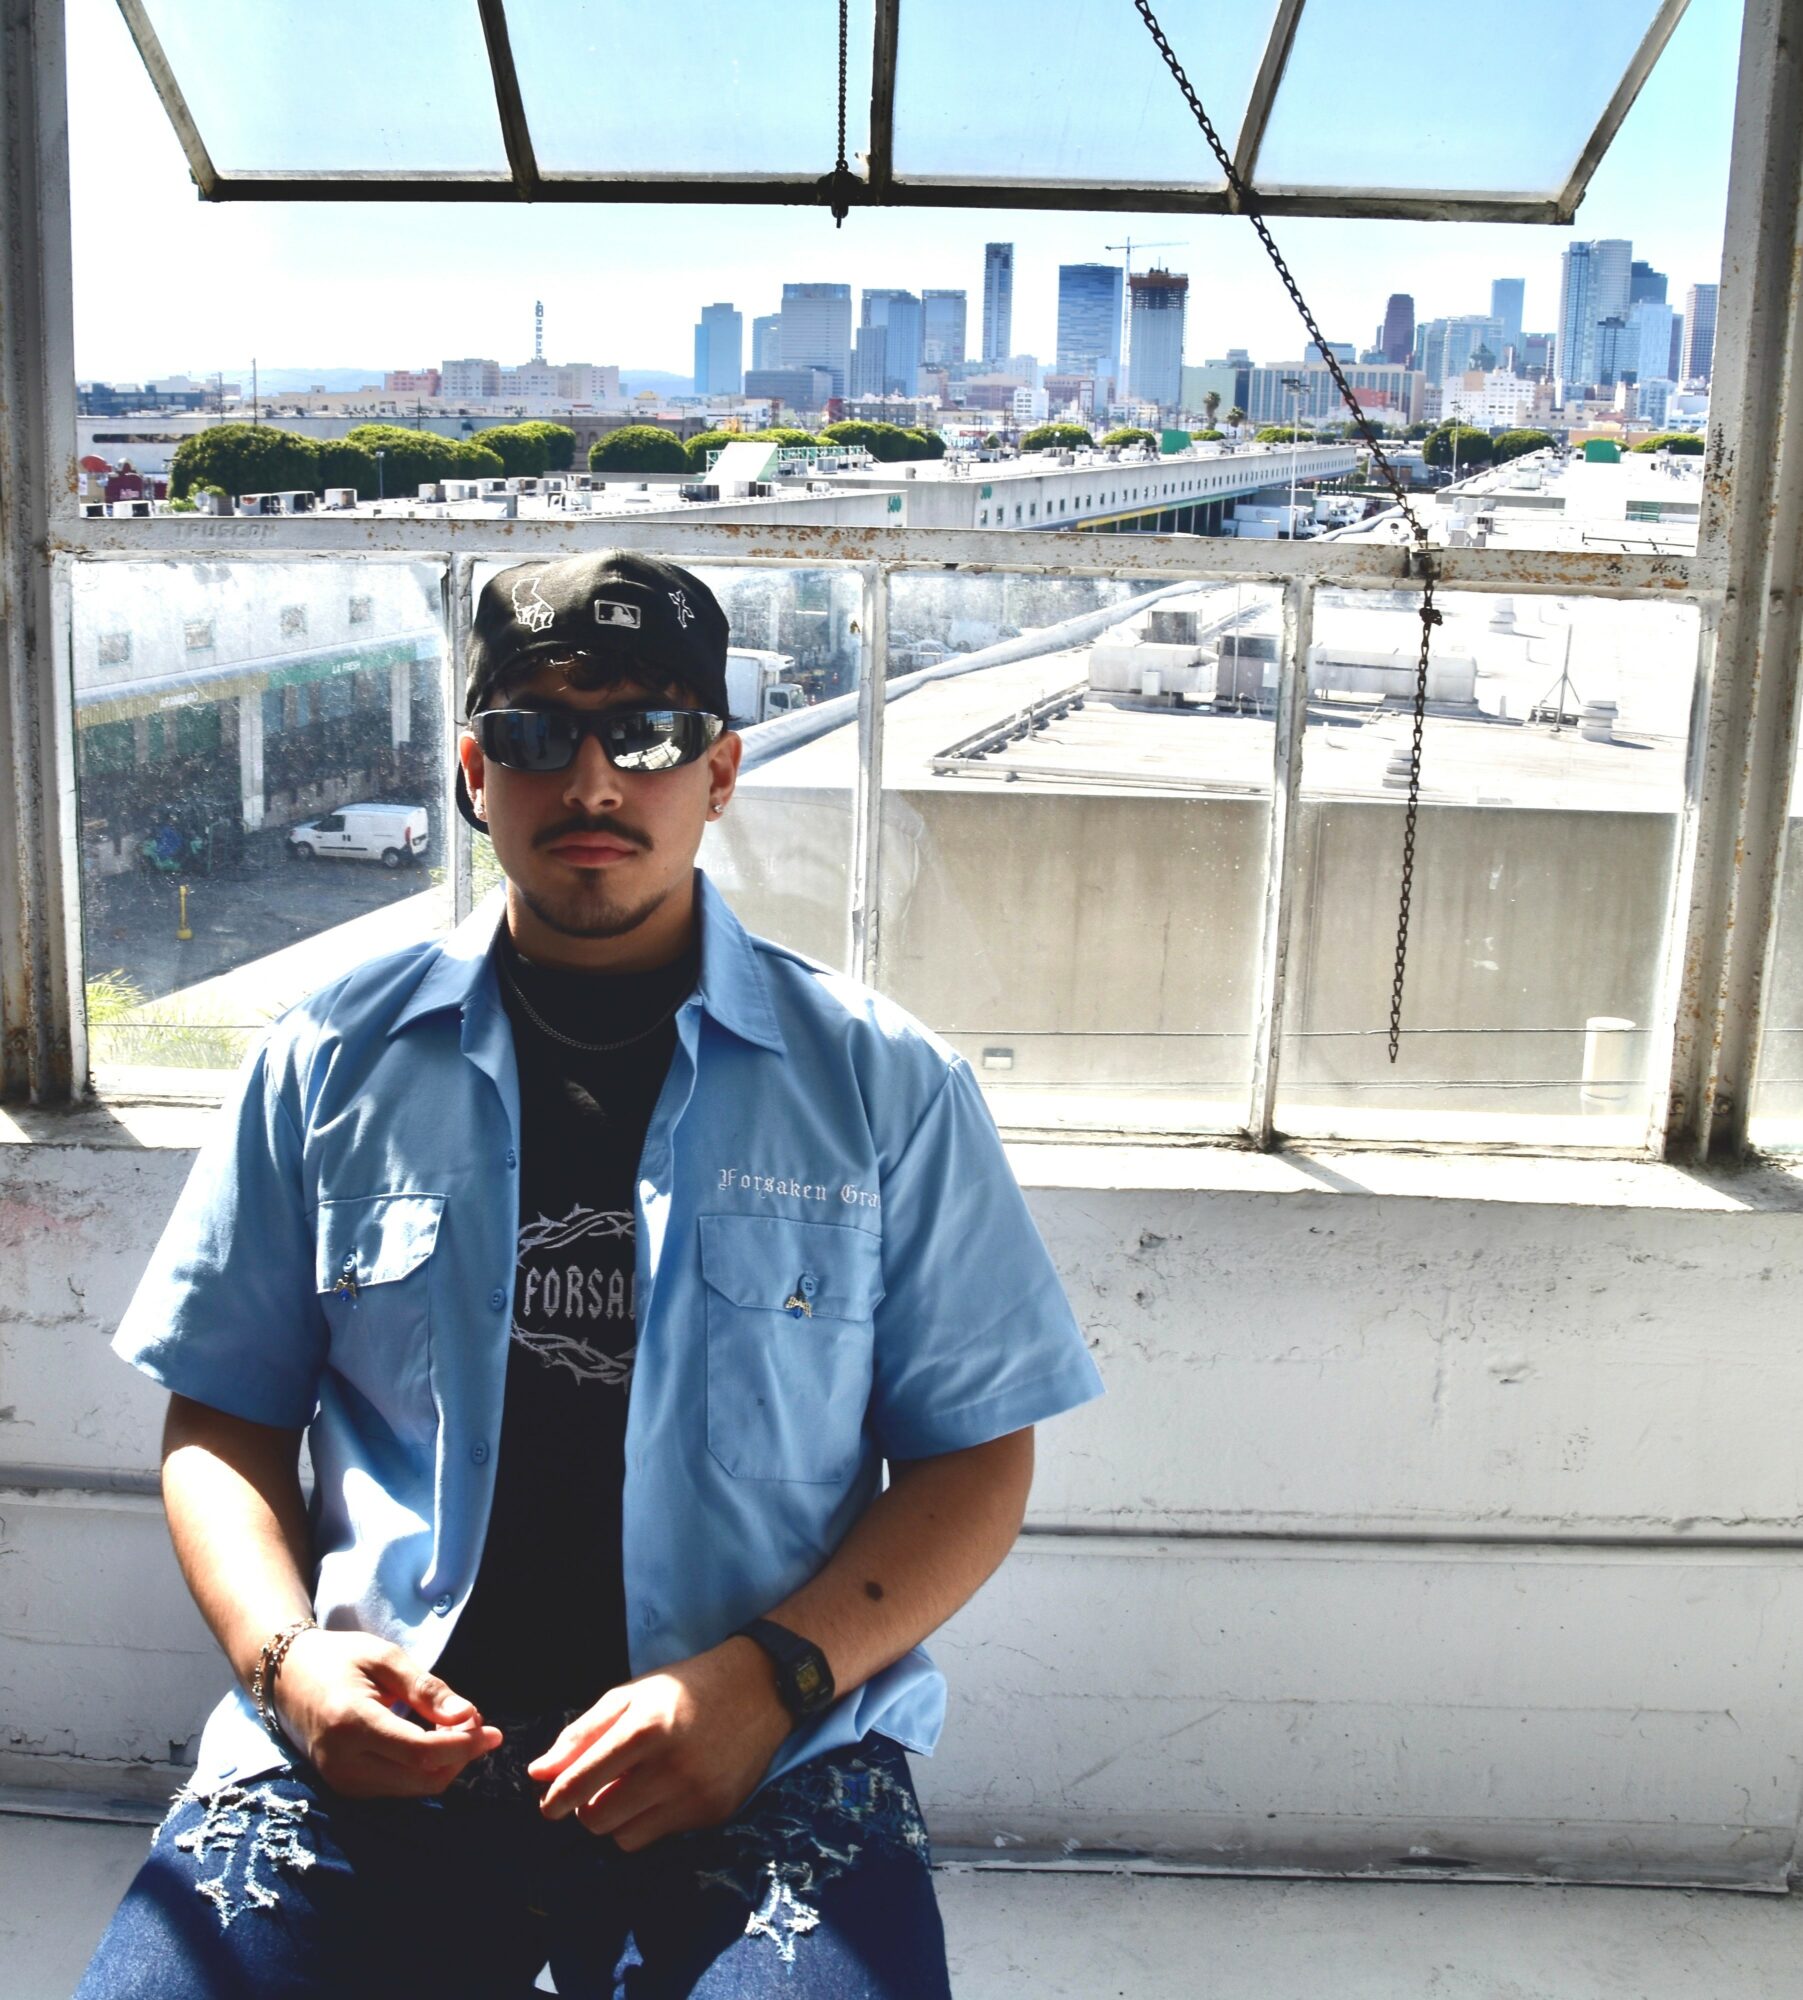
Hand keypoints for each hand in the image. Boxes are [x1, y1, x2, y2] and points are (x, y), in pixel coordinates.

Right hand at [272, 1628, 501, 1797]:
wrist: (287, 1678)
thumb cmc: (339, 1658)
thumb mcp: (385, 1658)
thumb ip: (426, 1689)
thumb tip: (468, 1717)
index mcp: (352, 1722)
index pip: (420, 1752)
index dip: (463, 1746)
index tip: (493, 1731)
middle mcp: (343, 1762)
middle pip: (421, 1780)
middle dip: (459, 1756)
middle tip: (476, 1722)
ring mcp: (340, 1781)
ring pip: (412, 1791)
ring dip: (444, 1765)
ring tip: (453, 1727)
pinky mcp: (343, 1788)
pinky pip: (396, 1790)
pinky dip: (423, 1770)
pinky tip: (430, 1740)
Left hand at [529, 1638, 791, 1849]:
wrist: (758, 1689)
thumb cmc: (684, 1689)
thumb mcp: (630, 1696)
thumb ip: (582, 1733)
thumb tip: (539, 1773)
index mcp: (645, 1728)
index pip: (582, 1781)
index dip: (556, 1799)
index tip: (548, 1804)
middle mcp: (671, 1767)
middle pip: (598, 1820)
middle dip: (587, 1808)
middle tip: (598, 1788)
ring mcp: (695, 1795)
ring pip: (626, 1838)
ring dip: (619, 1818)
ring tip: (634, 1788)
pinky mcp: (713, 1814)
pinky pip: (661, 1836)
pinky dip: (653, 1818)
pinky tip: (667, 1789)